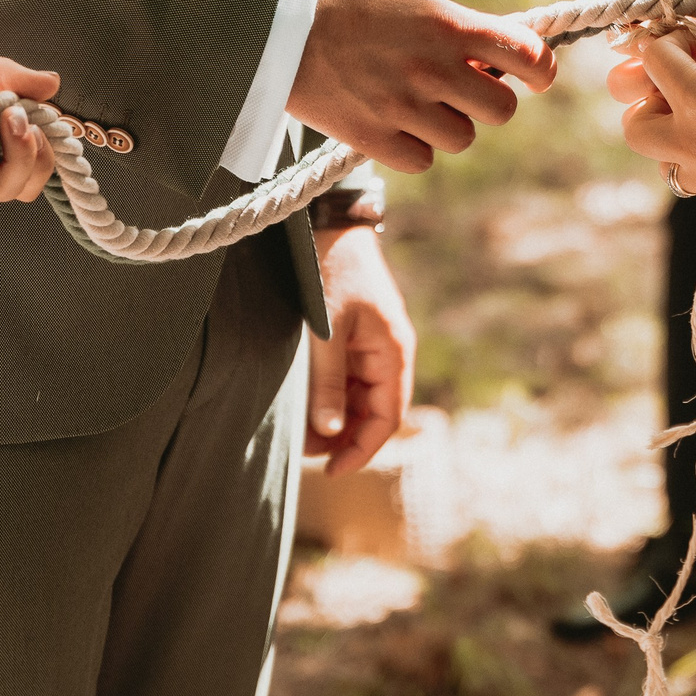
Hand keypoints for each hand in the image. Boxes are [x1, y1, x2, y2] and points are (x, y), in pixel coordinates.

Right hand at [288, 0, 554, 171]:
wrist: (276, 24)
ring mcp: (402, 108)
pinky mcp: (372, 139)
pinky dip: (415, 147)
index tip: (535, 75)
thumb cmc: (349, 1)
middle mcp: (432, 69)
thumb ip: (457, 26)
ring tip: (418, 101)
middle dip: (488, 100)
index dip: (540, 69)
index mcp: (448, 26)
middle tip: (463, 87)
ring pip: (462, 138)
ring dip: (450, 124)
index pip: (526, 55)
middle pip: (501, 110)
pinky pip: (422, 160)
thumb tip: (493, 54)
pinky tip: (395, 122)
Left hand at [308, 224, 414, 475]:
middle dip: (344, 437)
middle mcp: (389, 353)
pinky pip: (349, 379)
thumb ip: (329, 383)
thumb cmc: (332, 272)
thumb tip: (330, 433)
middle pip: (374, 412)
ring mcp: (373, 345)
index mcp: (394, 352)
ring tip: (301, 433)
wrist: (329, 224)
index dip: (362, 449)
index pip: (387, 418)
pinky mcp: (355, 338)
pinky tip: (306, 405)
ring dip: (336, 419)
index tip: (330, 471)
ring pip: (360, 399)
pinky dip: (331, 397)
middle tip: (305, 453)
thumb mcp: (327, 331)